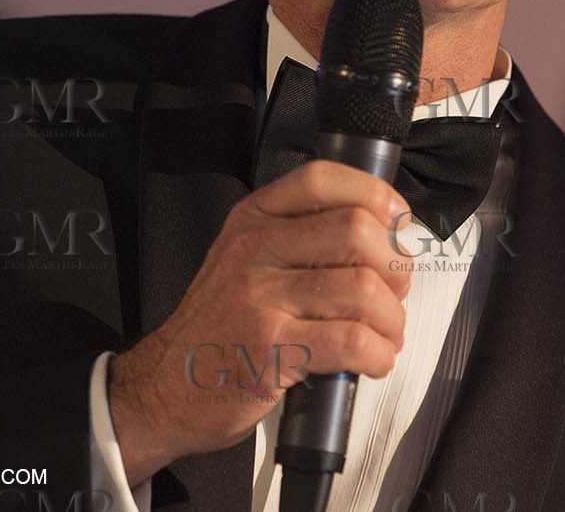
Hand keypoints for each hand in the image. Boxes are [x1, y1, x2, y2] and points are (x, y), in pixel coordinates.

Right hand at [107, 160, 412, 481]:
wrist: (167, 385)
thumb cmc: (218, 325)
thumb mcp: (244, 260)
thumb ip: (301, 238)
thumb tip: (381, 236)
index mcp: (253, 220)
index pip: (321, 179)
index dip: (374, 195)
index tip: (396, 222)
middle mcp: (255, 250)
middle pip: (355, 231)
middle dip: (394, 266)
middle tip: (393, 291)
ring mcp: (260, 298)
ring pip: (362, 288)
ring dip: (391, 318)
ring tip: (384, 333)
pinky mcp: (271, 348)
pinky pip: (352, 341)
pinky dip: (379, 354)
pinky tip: (371, 359)